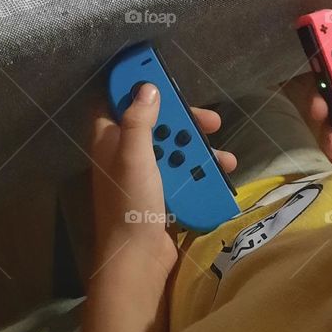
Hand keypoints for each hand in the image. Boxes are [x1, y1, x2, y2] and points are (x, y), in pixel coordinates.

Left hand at [89, 84, 236, 278]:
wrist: (138, 258)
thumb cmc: (130, 202)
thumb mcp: (133, 154)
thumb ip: (139, 119)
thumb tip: (148, 87)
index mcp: (108, 139)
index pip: (114, 100)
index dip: (133, 84)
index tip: (158, 72)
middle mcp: (123, 154)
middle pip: (154, 123)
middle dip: (183, 121)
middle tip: (211, 122)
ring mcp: (142, 176)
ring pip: (172, 149)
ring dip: (197, 149)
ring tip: (222, 157)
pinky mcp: (158, 195)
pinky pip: (180, 174)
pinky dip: (198, 172)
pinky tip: (220, 175)